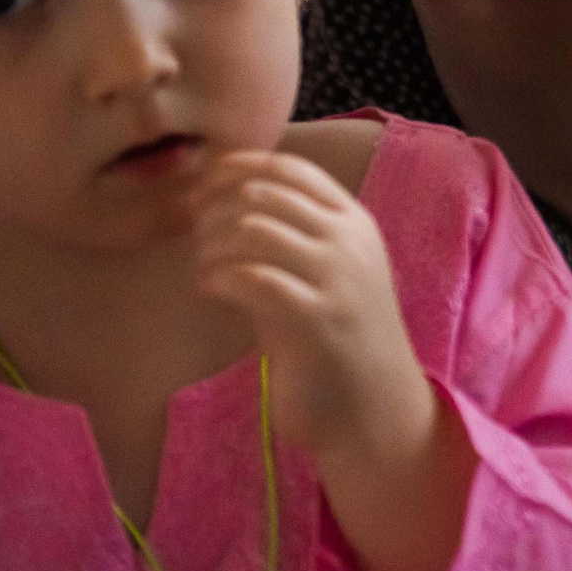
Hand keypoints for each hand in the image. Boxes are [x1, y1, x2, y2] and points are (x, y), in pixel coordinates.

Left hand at [192, 150, 433, 461]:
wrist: (375, 404)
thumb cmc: (341, 336)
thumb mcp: (331, 271)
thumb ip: (296, 234)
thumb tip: (224, 200)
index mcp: (354, 221)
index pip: (292, 169)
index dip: (239, 166)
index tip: (203, 185)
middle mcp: (350, 241)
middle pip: (264, 194)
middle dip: (215, 209)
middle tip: (196, 235)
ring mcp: (337, 278)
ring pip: (254, 230)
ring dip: (212, 245)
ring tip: (204, 268)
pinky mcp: (316, 318)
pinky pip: (252, 278)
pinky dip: (218, 277)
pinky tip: (211, 290)